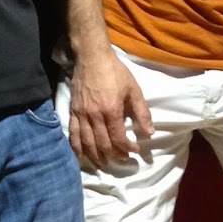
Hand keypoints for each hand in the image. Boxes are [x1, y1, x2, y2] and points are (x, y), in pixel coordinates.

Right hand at [67, 45, 152, 166]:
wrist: (91, 57)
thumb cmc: (115, 71)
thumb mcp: (134, 89)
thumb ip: (141, 112)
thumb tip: (149, 132)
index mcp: (111, 110)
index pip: (118, 138)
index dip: (127, 148)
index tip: (135, 150)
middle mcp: (94, 116)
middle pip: (102, 144)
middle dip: (114, 156)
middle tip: (122, 160)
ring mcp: (81, 114)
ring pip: (87, 143)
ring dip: (95, 157)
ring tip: (103, 164)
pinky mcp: (72, 111)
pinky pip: (72, 134)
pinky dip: (76, 148)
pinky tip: (82, 156)